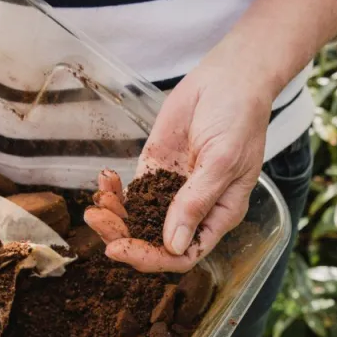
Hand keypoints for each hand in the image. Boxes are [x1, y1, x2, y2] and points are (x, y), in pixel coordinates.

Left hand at [84, 63, 276, 271]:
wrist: (228, 79)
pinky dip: (114, 191)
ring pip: (138, 220)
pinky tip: (103, 181)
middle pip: (155, 241)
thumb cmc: (239, 119)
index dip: (152, 257)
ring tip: (97, 202)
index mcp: (219, 215)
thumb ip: (196, 201)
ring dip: (114, 216)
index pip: (184, 254)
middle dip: (123, 236)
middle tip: (97, 219)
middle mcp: (194, 209)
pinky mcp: (155, 169)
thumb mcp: (222, 161)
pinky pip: (131, 192)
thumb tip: (173, 245)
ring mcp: (172, 190)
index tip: (122, 248)